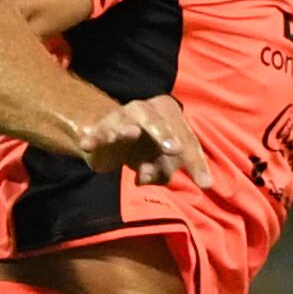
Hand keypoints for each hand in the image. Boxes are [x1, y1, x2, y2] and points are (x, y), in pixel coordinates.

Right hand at [77, 95, 212, 188]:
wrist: (112, 139)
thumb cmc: (147, 149)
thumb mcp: (162, 161)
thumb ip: (162, 170)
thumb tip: (147, 176)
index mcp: (169, 113)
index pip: (186, 138)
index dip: (195, 161)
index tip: (205, 184)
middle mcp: (146, 110)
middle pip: (157, 121)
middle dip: (164, 133)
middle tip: (174, 149)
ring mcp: (121, 117)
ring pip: (126, 122)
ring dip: (127, 130)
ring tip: (130, 132)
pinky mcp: (101, 130)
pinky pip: (98, 134)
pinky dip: (94, 139)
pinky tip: (87, 145)